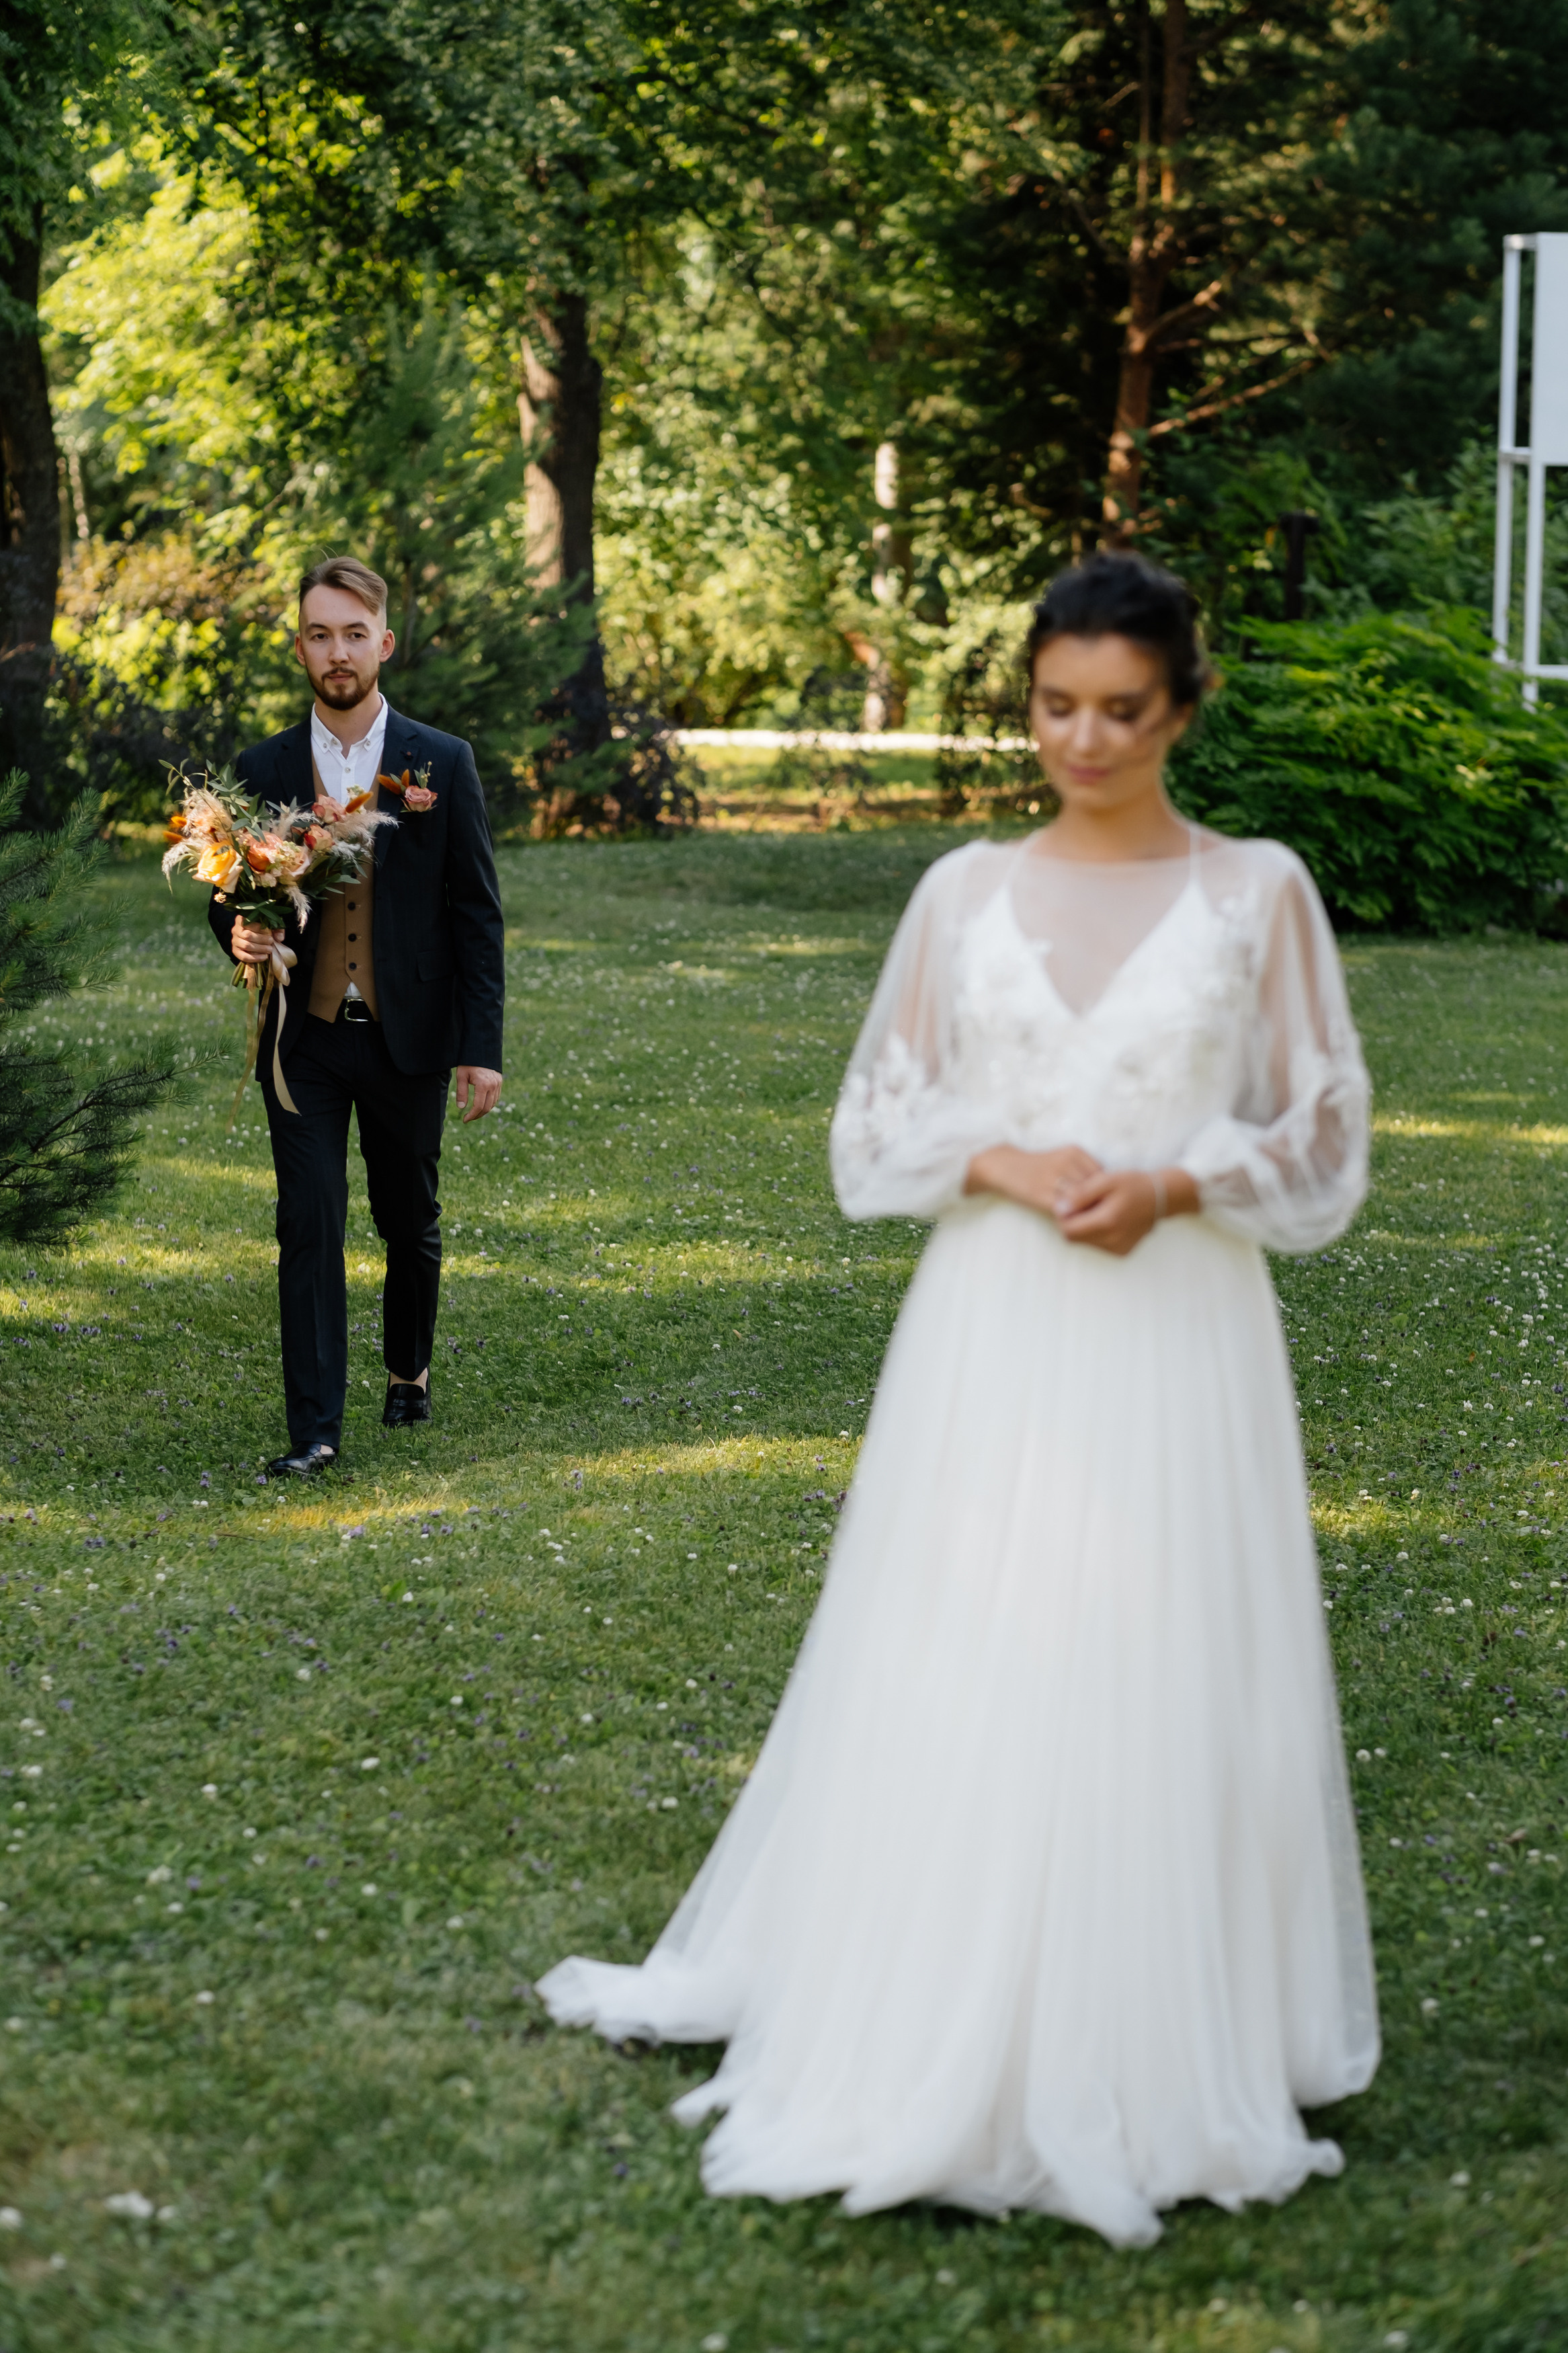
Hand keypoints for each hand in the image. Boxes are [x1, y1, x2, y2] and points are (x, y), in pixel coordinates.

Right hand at [232, 918, 284, 966]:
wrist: (257, 938)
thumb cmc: (264, 930)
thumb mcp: (271, 926)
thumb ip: (277, 929)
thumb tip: (279, 937)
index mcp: (242, 919)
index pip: (248, 922)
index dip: (259, 928)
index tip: (269, 932)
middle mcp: (235, 929)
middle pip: (247, 935)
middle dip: (261, 939)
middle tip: (271, 941)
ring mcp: (234, 941)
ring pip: (246, 945)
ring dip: (260, 948)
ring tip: (269, 949)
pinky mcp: (236, 951)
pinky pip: (243, 956)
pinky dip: (255, 958)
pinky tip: (264, 957)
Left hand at [455, 1065, 501, 1121]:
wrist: (481, 1050)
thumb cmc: (468, 1062)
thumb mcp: (461, 1076)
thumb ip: (461, 1092)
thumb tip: (461, 1108)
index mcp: (483, 1084)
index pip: (478, 1106)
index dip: (471, 1115)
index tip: (464, 1120)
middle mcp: (493, 1085)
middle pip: (486, 1108)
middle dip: (477, 1115)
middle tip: (468, 1118)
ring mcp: (498, 1084)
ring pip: (492, 1104)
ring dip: (483, 1111)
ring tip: (474, 1113)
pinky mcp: (499, 1082)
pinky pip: (496, 1098)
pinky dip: (489, 1104)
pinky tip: (481, 1105)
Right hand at [964, 1142, 1103, 1216]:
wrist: (1004, 1167)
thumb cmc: (1038, 1167)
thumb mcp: (1063, 1159)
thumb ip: (1083, 1172)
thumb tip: (1107, 1195)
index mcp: (1075, 1151)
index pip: (1102, 1176)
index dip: (1104, 1192)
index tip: (1102, 1203)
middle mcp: (1066, 1162)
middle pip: (1094, 1189)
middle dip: (1096, 1203)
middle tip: (1098, 1216)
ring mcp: (1053, 1177)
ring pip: (1081, 1201)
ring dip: (1084, 1213)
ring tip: (1086, 1221)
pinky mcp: (1041, 1194)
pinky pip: (1065, 1211)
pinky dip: (1070, 1218)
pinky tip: (1069, 1221)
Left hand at [1055, 1164, 1199, 1255]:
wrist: (1161, 1197)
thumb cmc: (1133, 1184)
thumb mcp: (1106, 1180)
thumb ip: (1080, 1194)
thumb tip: (1059, 1208)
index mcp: (1107, 1222)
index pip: (1067, 1229)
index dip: (1062, 1216)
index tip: (1069, 1201)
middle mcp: (1112, 1240)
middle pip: (1074, 1238)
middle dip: (1071, 1221)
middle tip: (1081, 1203)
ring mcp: (1118, 1248)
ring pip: (1084, 1242)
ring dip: (1083, 1227)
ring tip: (1095, 1208)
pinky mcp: (1122, 1251)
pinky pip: (1098, 1244)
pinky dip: (1095, 1232)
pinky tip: (1105, 1217)